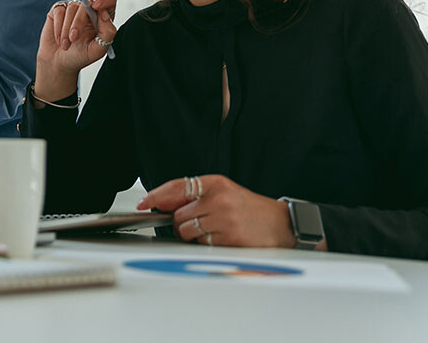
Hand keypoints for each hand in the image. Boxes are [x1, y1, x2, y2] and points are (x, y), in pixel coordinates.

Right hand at [34, 0, 116, 98]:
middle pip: (87, 4)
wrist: (59, 63)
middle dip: (78, 22)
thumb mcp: (98, 50)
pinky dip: (58, 27)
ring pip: (72, 7)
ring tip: (65, 44)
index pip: (109, 0)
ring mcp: (73, 9)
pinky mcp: (59, 10)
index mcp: (102, 19)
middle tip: (73, 38)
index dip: (105, 0)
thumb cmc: (80, 56)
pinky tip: (59, 39)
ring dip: (66, 29)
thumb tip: (104, 13)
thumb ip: (107, 33)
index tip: (97, 7)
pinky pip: (59, 10)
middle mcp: (89, 11)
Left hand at [137, 174, 296, 248]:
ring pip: (187, 231)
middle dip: (182, 223)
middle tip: (201, 223)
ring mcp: (224, 219)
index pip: (177, 187)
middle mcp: (218, 199)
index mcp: (216, 183)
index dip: (156, 195)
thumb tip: (162, 204)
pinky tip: (223, 239)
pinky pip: (203, 245)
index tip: (144, 203)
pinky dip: (207, 245)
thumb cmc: (251, 209)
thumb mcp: (224, 192)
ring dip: (193, 236)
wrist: (283, 224)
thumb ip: (195, 196)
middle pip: (178, 215)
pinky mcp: (230, 238)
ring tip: (213, 231)